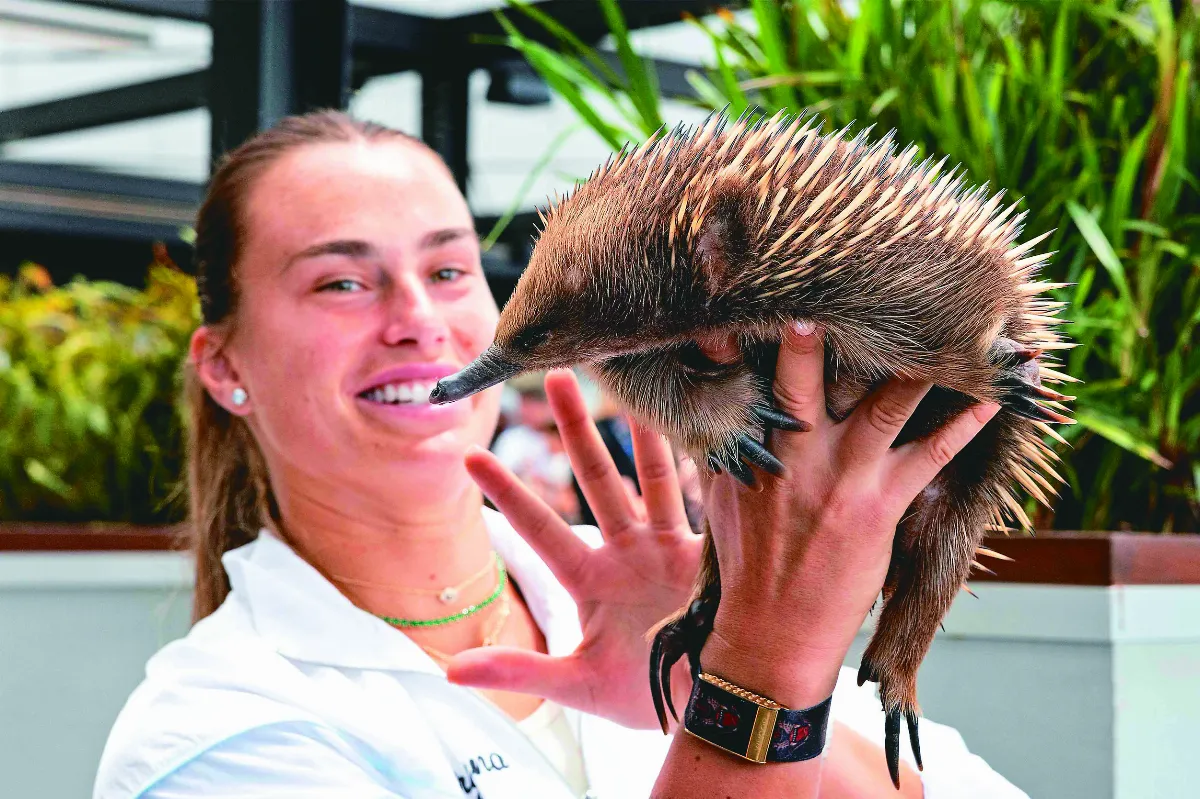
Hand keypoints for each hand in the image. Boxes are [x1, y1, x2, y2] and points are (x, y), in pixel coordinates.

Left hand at [447, 369, 701, 728]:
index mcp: (590, 581)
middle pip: (594, 480)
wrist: (715, 709)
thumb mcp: (578, 685)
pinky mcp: (708, 550)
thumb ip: (520, 671)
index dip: (507, 493)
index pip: (539, 527)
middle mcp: (626, 553)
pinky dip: (697, 459)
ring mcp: (667, 547)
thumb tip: (448, 671)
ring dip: (636, 430)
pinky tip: (693, 419)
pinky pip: (702, 497)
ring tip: (621, 382)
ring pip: (648, 476)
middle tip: (554, 377)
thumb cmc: (645, 697)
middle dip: (574, 431)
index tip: (471, 455)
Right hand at [700, 322, 1000, 706]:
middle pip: (808, 376)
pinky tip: (990, 396)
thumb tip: (709, 403)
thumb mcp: (721, 494)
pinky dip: (963, 423)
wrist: (773, 629)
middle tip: (846, 278)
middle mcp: (795, 452)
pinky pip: (930, 454)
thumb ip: (720, 441)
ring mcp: (841, 477)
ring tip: (948, 323)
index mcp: (752, 446)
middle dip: (821, 328)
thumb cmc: (747, 557)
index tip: (760, 288)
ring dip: (916, 363)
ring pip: (882, 403)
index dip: (747, 329)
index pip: (746, 374)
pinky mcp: (881, 505)